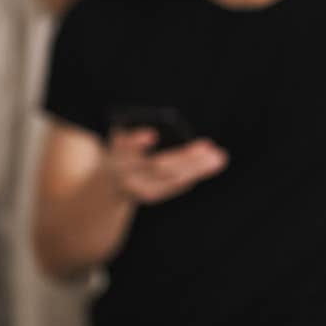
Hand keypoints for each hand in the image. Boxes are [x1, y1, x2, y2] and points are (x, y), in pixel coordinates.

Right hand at [101, 128, 226, 204]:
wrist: (105, 188)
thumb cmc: (118, 153)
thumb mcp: (120, 142)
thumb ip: (133, 137)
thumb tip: (159, 131)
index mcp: (112, 161)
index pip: (123, 151)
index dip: (136, 143)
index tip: (152, 134)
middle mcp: (126, 178)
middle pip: (157, 167)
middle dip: (185, 156)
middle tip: (208, 145)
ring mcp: (139, 189)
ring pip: (172, 180)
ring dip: (199, 168)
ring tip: (220, 157)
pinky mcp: (151, 195)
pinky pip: (176, 185)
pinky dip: (195, 173)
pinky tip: (212, 162)